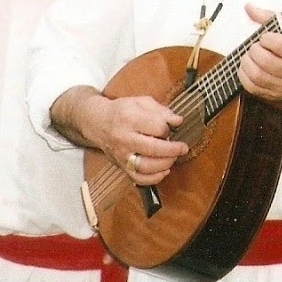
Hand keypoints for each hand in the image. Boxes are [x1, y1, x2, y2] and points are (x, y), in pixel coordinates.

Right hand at [74, 92, 188, 186]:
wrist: (98, 123)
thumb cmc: (122, 111)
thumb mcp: (140, 102)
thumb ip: (161, 110)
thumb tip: (178, 121)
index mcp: (129, 118)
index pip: (157, 126)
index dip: (168, 128)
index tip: (171, 126)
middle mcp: (124, 138)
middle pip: (153, 149)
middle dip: (173, 149)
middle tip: (182, 148)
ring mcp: (122, 155)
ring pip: (147, 167)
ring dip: (165, 164)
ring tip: (173, 157)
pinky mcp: (122, 166)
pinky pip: (139, 179)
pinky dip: (154, 178)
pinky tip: (163, 170)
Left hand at [238, 4, 281, 104]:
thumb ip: (270, 19)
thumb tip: (249, 7)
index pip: (280, 45)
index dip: (267, 38)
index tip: (266, 37)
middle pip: (265, 61)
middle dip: (255, 50)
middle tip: (256, 47)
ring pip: (257, 75)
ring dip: (247, 62)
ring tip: (251, 56)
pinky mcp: (273, 95)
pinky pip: (252, 87)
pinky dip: (244, 75)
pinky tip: (248, 67)